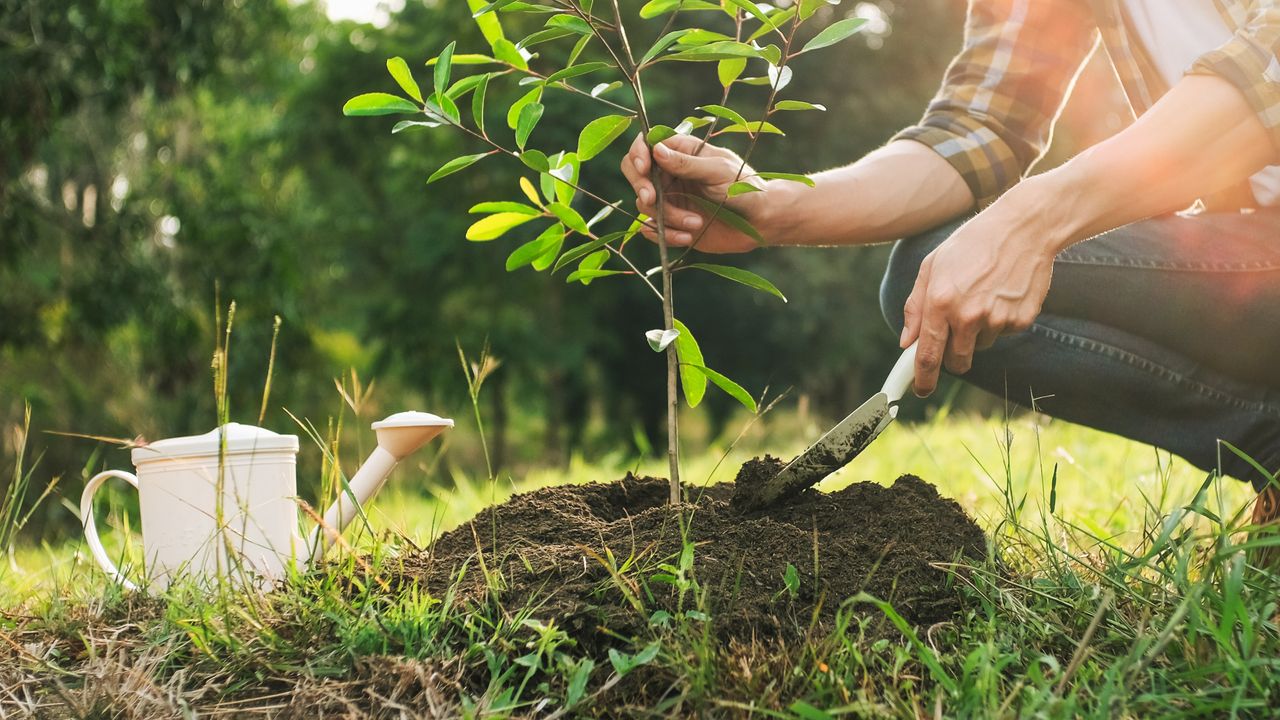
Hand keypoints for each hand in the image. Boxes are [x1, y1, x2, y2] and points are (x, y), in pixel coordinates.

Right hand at [620, 132, 769, 253]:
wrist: (760, 222)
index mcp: (683, 152)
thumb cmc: (745, 188)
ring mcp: (670, 199)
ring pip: (645, 205)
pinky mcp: (672, 223)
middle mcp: (671, 174)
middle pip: (635, 172)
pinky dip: (665, 235)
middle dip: (640, 185)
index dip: (639, 154)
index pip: (647, 144)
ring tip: (696, 222)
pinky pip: (653, 229)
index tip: (644, 168)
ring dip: (667, 216)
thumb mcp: (718, 170)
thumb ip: (686, 162)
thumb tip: (656, 150)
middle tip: (651, 198)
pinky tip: (687, 237)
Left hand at [900, 207, 1055, 395]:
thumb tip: (907, 342)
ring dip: (977, 332)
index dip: (923, 379)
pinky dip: (1000, 320)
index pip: (927, 355)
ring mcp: (996, 319)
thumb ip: (915, 306)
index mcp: (940, 301)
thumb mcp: (932, 266)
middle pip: (956, 362)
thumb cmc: (971, 244)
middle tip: (954, 338)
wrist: (1024, 227)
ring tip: (982, 296)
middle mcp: (967, 315)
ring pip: (981, 345)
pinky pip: (1003, 333)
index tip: (920, 390)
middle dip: (952, 360)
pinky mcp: (1020, 320)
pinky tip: (1002, 293)